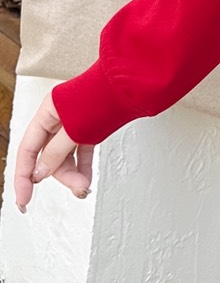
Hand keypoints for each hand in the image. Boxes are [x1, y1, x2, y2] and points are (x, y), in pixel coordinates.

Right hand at [13, 90, 94, 211]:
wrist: (133, 84)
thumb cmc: (105, 95)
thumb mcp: (75, 129)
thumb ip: (55, 152)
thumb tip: (40, 173)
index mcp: (48, 111)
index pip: (28, 149)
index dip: (23, 176)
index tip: (24, 199)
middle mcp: (59, 116)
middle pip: (48, 154)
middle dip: (60, 174)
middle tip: (75, 187)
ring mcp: (74, 122)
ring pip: (65, 155)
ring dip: (73, 173)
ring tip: (84, 187)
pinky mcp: (90, 127)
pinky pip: (81, 151)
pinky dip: (83, 166)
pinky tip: (86, 179)